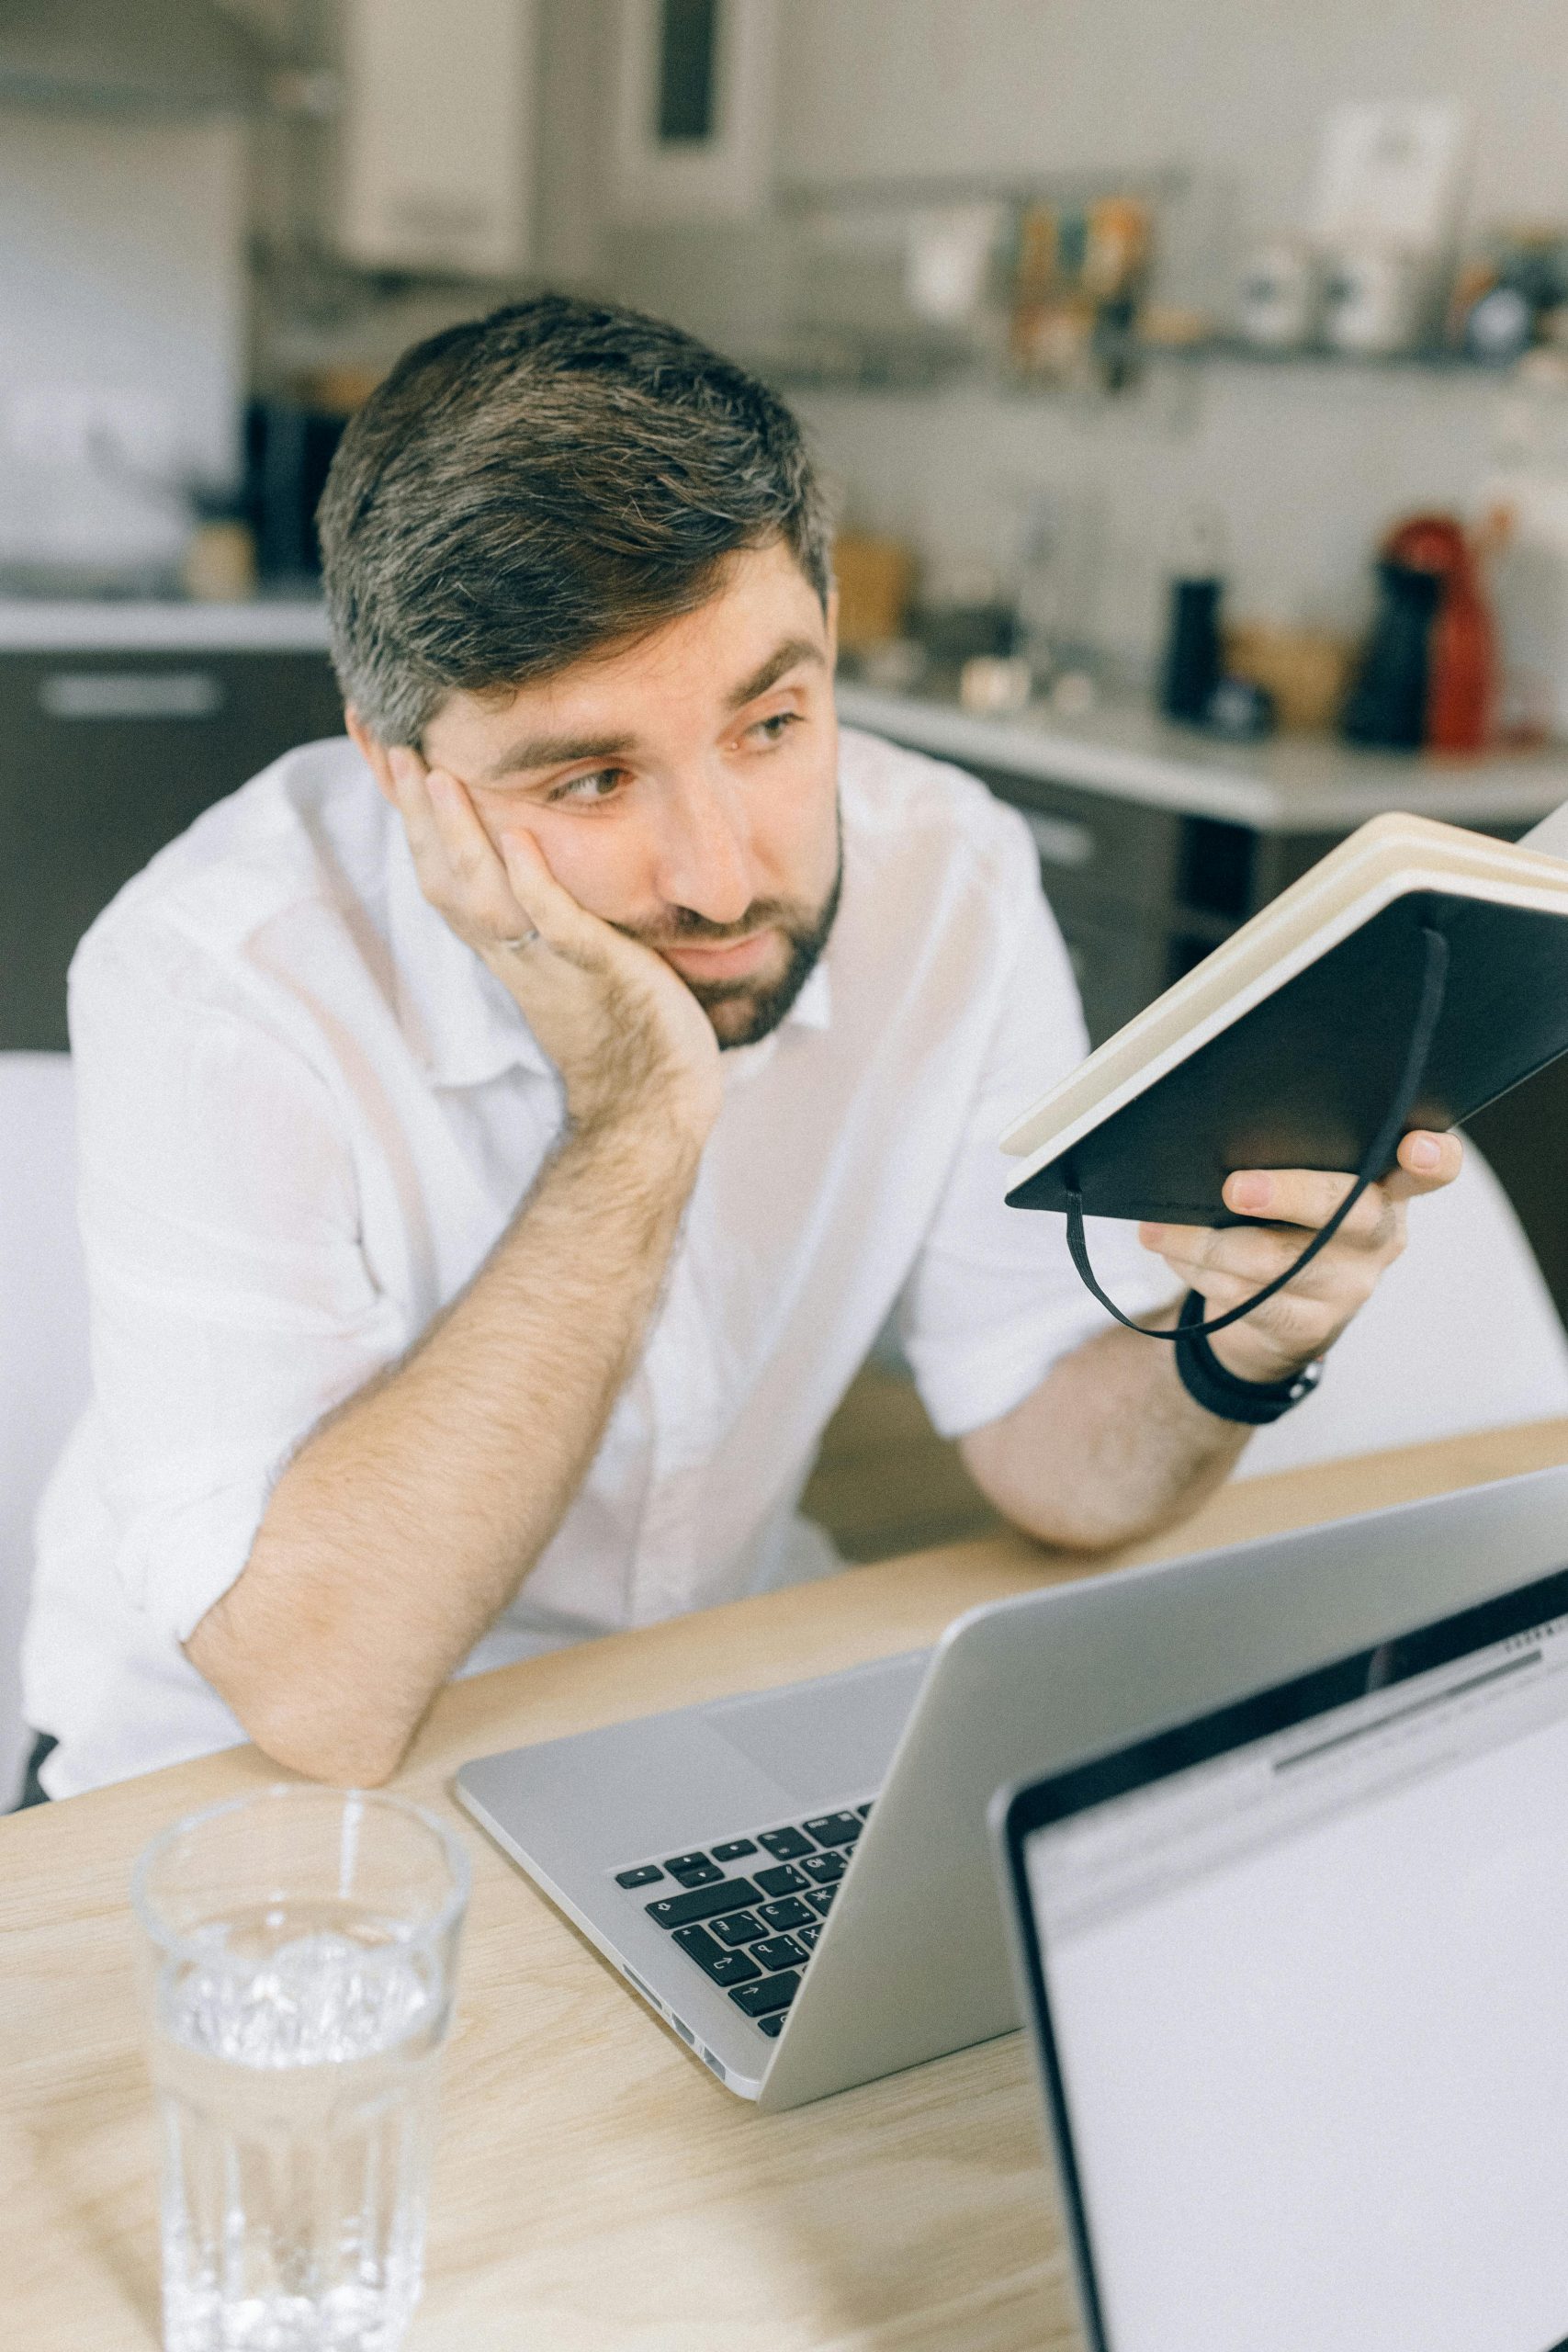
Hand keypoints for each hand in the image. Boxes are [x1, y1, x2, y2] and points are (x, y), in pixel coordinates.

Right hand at [387, 748, 721, 1142]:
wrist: (655, 1108)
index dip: (410, 820)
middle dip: (414, 815)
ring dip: (458, 838)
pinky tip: (520, 838)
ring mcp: (554, 967)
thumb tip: (534, 851)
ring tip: (434, 774)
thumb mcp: (573, 957)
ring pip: (485, 901)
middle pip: (444, 882)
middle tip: (389, 744)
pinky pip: (558, 928)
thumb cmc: (624, 1027)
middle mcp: (515, 956)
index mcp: (506, 949)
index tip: (384, 758)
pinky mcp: (601, 975)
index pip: (441, 877)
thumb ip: (549, 909)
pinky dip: (535, 884)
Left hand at [1139, 1130, 1464, 1384]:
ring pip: (1276, 1260)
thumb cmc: (1289, 1227)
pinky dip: (1198, 1270)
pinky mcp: (1308, 1326)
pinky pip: (1246, 1296)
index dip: (1436, 1157)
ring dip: (1208, 1241)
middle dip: (1289, 1195)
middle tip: (1236, 1187)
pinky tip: (1172, 1250)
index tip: (1417, 1146)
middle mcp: (1379, 1237)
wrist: (1275, 1321)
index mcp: (1388, 1190)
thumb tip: (1221, 1133)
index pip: (1434, 1171)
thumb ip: (1295, 1162)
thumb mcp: (1308, 1191)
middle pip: (1350, 1212)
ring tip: (1161, 1226)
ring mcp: (1348, 1286)